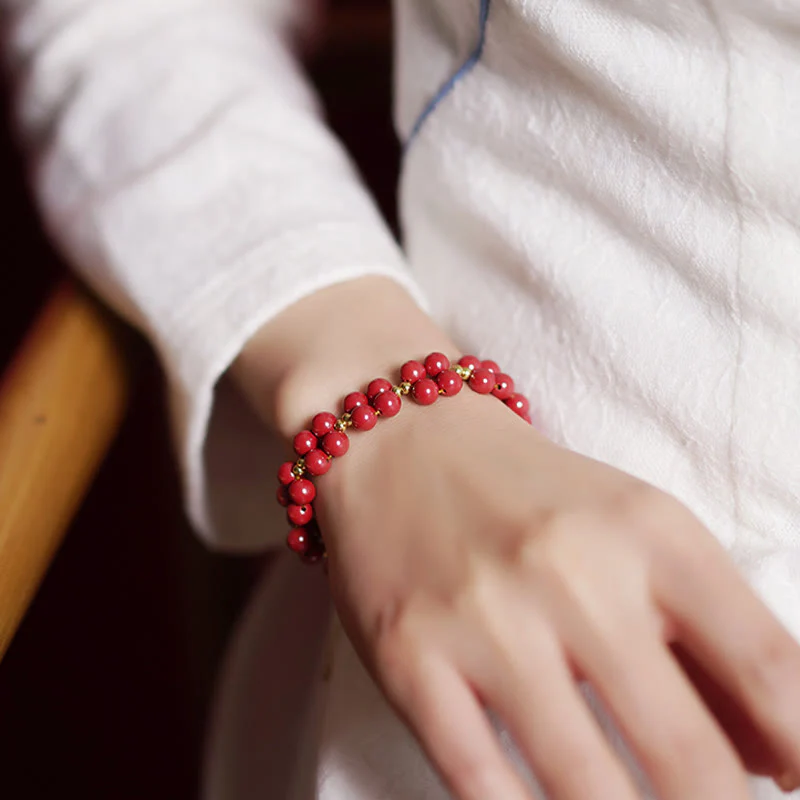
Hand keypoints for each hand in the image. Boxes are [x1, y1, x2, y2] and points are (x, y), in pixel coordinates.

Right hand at [317, 389, 799, 799]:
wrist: (405, 440)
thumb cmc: (531, 492)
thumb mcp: (636, 529)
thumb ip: (707, 636)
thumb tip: (777, 757)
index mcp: (650, 532)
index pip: (772, 670)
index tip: (797, 785)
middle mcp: (572, 573)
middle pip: (691, 758)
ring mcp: (484, 620)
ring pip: (588, 791)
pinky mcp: (410, 656)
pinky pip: (481, 784)